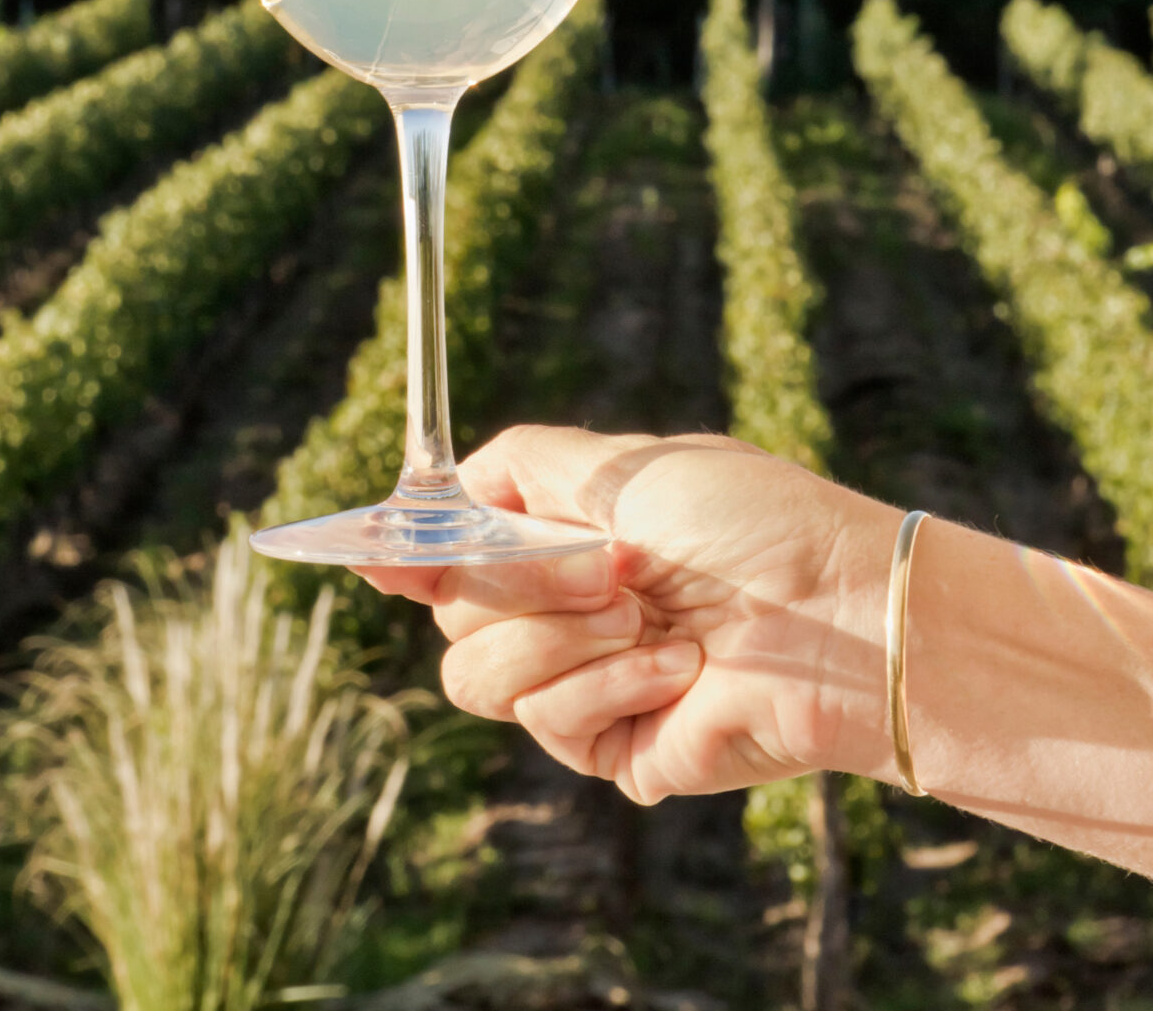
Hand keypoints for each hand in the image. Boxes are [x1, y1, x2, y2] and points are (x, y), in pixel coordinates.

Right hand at [357, 427, 899, 805]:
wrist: (835, 617)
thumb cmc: (751, 523)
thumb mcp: (626, 465)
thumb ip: (519, 468)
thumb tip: (434, 486)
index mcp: (563, 537)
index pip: (454, 551)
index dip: (406, 551)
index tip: (376, 550)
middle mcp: (561, 610)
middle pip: (451, 607)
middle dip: (517, 580)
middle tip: (608, 565)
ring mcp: (582, 680)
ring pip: (476, 672)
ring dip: (558, 634)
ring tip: (645, 614)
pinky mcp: (608, 746)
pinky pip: (547, 717)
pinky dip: (606, 681)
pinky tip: (675, 668)